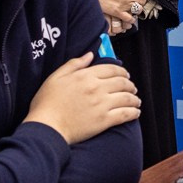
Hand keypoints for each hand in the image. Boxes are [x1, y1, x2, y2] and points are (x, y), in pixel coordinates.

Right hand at [25, 53, 141, 143]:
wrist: (47, 127)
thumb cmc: (46, 103)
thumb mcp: (55, 77)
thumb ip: (74, 64)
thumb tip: (90, 55)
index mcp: (85, 76)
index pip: (111, 69)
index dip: (122, 71)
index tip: (125, 75)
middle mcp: (96, 88)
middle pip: (122, 82)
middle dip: (130, 85)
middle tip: (132, 88)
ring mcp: (102, 105)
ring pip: (127, 98)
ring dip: (134, 98)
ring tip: (136, 101)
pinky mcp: (104, 121)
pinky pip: (125, 114)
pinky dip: (133, 112)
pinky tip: (136, 112)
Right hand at [91, 0, 149, 30]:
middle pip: (143, 0)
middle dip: (140, 0)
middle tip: (135, 0)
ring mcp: (123, 4)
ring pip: (138, 9)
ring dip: (137, 9)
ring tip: (132, 7)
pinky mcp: (117, 11)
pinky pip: (129, 18)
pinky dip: (131, 19)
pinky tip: (129, 16)